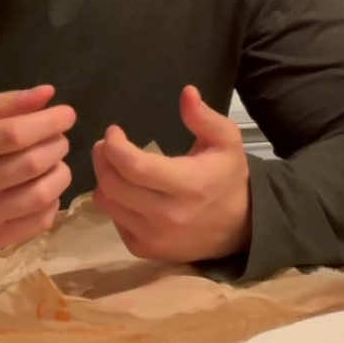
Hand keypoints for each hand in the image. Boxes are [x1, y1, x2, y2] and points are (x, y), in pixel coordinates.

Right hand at [0, 86, 75, 256]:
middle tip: (58, 138)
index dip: (48, 122)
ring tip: (54, 162)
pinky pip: (38, 223)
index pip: (14, 134)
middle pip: (31, 164)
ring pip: (40, 195)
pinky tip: (45, 189)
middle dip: (57, 145)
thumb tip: (48, 94)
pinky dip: (53, 202)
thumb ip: (4, 103)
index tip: (67, 114)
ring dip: (60, 173)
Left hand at [91, 85, 251, 263]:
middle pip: (113, 185)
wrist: (240, 228)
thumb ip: (204, 117)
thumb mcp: (226, 141)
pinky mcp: (145, 250)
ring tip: (114, 166)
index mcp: (188, 184)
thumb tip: (186, 92)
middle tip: (105, 145)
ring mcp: (154, 237)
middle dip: (102, 159)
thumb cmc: (228, 178)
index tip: (113, 131)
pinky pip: (114, 221)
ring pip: (108, 204)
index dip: (115, 146)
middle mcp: (167, 215)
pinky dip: (115, 204)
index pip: (135, 166)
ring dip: (105, 181)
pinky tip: (127, 192)